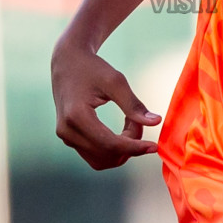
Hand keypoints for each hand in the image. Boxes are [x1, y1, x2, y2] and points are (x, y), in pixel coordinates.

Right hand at [51, 39, 160, 169]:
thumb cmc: (92, 68)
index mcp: (76, 116)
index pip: (110, 144)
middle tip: (139, 120)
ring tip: (130, 123)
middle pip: (107, 154)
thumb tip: (156, 122)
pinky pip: (95, 156)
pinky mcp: (69, 139)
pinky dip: (113, 149)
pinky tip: (121, 131)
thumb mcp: (115, 81)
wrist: (68, 62)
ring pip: (101, 160)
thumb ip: (134, 105)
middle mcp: (67, 131)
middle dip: (130, 144)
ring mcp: (66, 137)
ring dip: (122, 149)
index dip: (135, 147)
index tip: (154, 146)